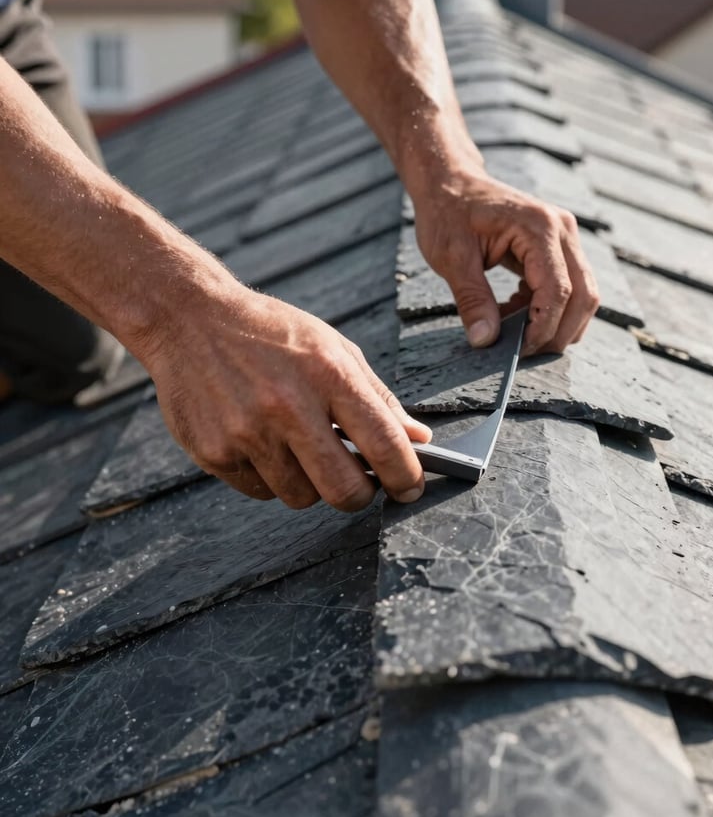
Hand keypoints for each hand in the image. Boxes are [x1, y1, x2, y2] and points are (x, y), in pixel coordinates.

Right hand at [139, 283, 430, 510]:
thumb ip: (377, 397)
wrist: (189, 319)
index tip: (410, 488)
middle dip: (361, 495)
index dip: (407, 477)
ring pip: (302, 497)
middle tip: (359, 483)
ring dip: (310, 483)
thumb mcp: (332, 348)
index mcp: (328, 374)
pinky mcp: (215, 453)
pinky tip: (261, 441)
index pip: (384, 444)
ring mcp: (247, 433)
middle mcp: (288, 407)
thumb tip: (418, 440)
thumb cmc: (271, 333)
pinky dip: (271, 477)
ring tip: (297, 445)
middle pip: (344, 491)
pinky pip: (261, 492)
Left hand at [412, 165, 599, 354]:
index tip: (519, 351)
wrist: (449, 183)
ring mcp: (564, 237)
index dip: (544, 327)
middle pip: (584, 295)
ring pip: (582, 294)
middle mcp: (562, 230)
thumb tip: (485, 341)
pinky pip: (567, 287)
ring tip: (514, 331)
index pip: (559, 291)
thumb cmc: (447, 214)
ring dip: (556, 322)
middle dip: (559, 332)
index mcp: (539, 228)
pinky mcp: (557, 247)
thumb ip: (472, 299)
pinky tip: (512, 312)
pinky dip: (546, 309)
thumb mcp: (451, 258)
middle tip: (523, 352)